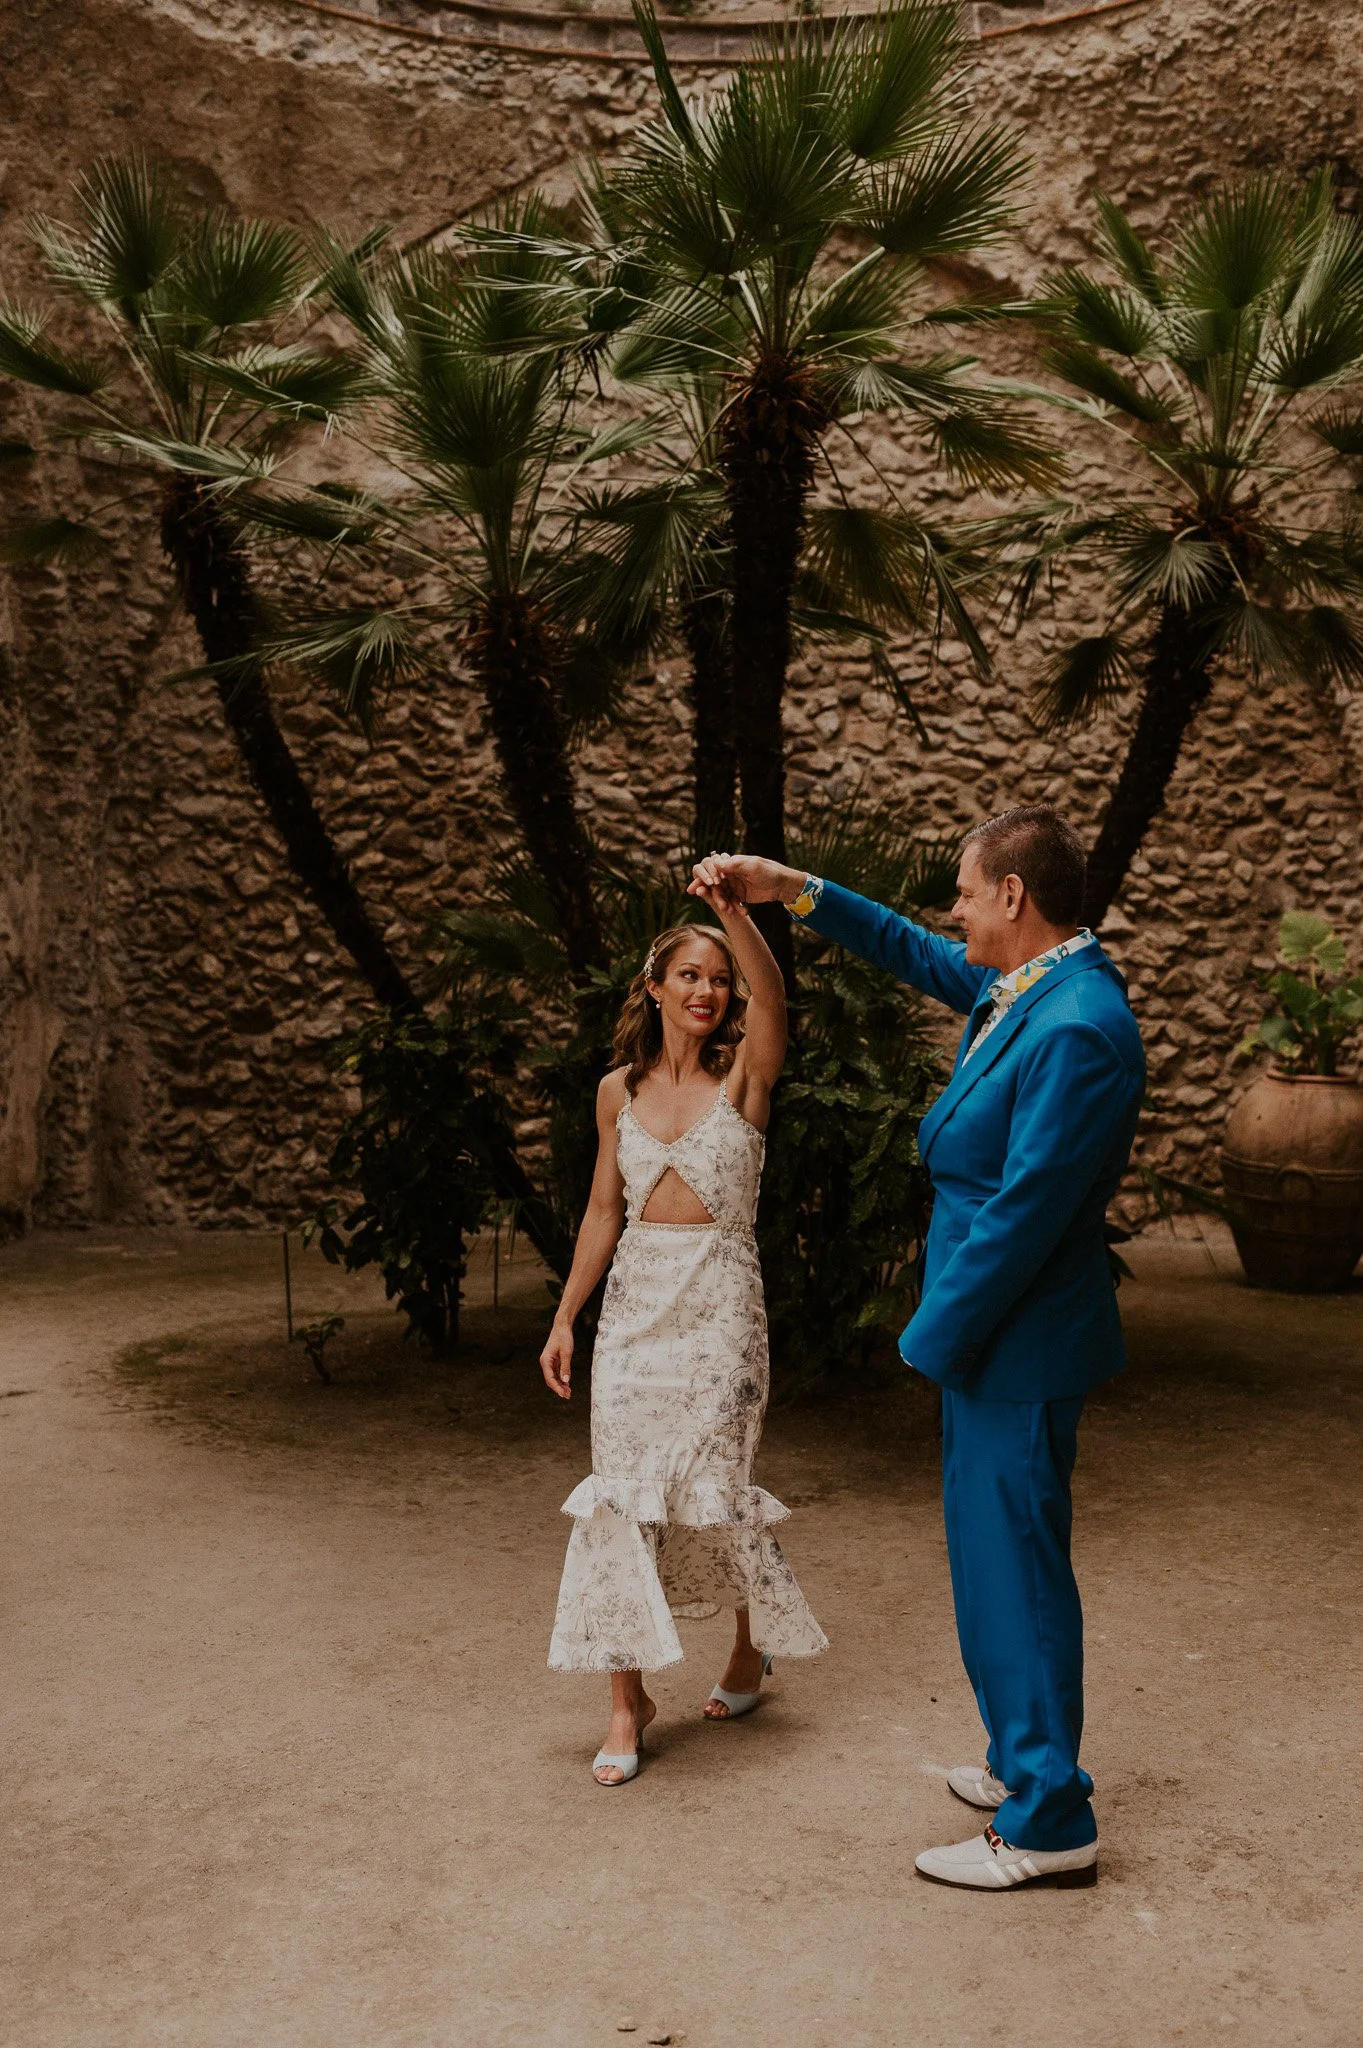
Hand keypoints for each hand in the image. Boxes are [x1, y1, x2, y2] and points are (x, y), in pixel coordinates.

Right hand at [540, 1321, 572, 1399]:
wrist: (562, 1326)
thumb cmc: (564, 1337)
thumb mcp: (566, 1352)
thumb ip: (566, 1367)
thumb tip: (566, 1381)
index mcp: (545, 1360)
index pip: (549, 1378)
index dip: (556, 1387)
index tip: (563, 1394)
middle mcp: (545, 1362)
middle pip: (550, 1379)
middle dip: (558, 1388)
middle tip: (568, 1396)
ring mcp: (549, 1362)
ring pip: (553, 1377)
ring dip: (560, 1385)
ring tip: (568, 1392)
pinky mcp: (553, 1361)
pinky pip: (556, 1373)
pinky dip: (561, 1379)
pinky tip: (567, 1384)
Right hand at [688, 853, 803, 907]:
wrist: (783, 884)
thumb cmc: (769, 871)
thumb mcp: (752, 866)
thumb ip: (735, 865)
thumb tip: (716, 863)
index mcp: (731, 864)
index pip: (713, 870)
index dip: (706, 877)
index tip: (706, 886)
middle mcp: (730, 874)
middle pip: (716, 885)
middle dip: (715, 895)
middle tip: (718, 904)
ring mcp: (735, 885)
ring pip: (723, 895)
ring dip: (724, 903)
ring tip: (729, 911)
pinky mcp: (740, 895)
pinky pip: (733, 902)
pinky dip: (735, 908)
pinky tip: (743, 912)